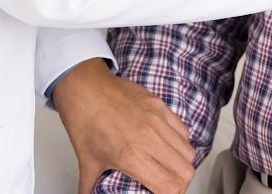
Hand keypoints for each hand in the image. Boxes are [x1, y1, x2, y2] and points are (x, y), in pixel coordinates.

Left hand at [52, 59, 195, 193]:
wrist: (83, 87)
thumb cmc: (84, 121)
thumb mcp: (87, 162)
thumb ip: (90, 187)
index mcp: (131, 155)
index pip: (170, 186)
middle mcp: (148, 138)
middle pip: (185, 172)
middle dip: (179, 184)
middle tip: (168, 185)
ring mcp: (157, 119)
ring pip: (188, 151)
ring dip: (181, 163)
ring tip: (169, 166)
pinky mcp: (159, 105)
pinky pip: (183, 130)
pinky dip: (180, 142)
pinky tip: (168, 145)